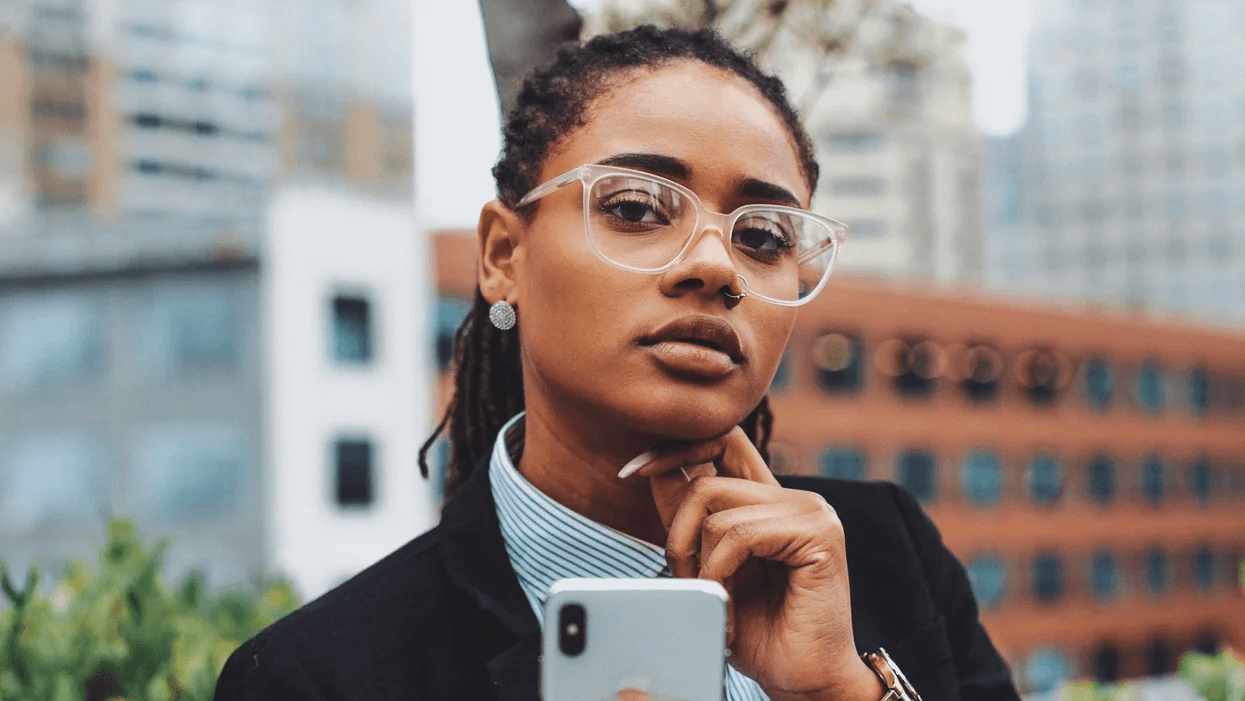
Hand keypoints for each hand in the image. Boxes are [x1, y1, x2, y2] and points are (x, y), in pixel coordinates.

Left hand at [622, 428, 882, 700]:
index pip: (719, 441)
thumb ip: (687, 521)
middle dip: (678, 531)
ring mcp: (810, 511)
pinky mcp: (818, 533)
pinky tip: (729, 607)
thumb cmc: (760, 633)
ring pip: (716, 509)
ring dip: (699, 563)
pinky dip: (719, 574)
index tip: (629, 472)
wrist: (803, 680)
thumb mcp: (707, 568)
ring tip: (713, 601)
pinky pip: (738, 535)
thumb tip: (647, 471)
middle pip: (706, 478)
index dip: (672, 448)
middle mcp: (793, 497)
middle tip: (683, 580)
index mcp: (770, 501)